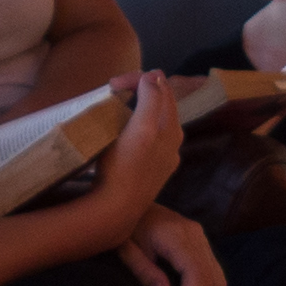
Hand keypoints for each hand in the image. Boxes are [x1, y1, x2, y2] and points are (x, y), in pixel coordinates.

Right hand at [84, 74, 184, 238]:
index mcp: (171, 126)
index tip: (111, 85)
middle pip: (161, 102)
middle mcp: (173, 140)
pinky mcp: (153, 170)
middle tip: (114, 91)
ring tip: (118, 108)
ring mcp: (164, 157)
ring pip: (155, 121)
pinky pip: (149, 139)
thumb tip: (154, 76)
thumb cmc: (124, 168)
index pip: (160, 86)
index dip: (136, 77)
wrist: (117, 209)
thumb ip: (151, 99)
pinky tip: (124, 134)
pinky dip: (138, 127)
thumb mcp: (140, 128)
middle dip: (140, 90)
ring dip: (139, 108)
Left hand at [119, 199, 225, 285]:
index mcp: (176, 235)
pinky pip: (215, 273)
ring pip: (218, 278)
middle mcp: (196, 235)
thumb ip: (145, 272)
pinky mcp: (202, 243)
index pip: (195, 273)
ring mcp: (201, 238)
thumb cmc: (124, 229)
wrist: (128, 204)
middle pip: (210, 279)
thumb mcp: (126, 251)